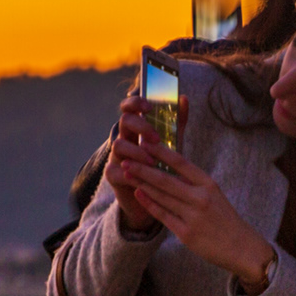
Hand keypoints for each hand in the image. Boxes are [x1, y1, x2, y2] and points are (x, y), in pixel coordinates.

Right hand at [104, 93, 189, 230]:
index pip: (129, 107)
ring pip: (118, 144)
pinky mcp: (113, 175)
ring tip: (153, 162)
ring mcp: (116, 156)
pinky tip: (142, 178)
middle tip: (157, 138)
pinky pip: (116, 170)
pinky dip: (130, 173)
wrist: (154, 198)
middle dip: (141, 126)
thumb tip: (183, 98)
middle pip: (124, 121)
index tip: (150, 106)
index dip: (136, 102)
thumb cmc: (162, 166)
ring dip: (137, 151)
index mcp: (136, 129)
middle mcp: (124, 138)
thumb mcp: (171, 143)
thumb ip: (176, 122)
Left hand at [110, 132, 274, 290]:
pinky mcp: (186, 233)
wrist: (241, 247)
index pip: (181, 163)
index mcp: (208, 184)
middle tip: (125, 159)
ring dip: (141, 184)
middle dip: (142, 168)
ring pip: (161, 196)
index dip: (160, 152)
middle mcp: (200, 198)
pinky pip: (163, 215)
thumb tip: (168, 167)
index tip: (144, 142)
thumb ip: (193, 182)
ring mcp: (193, 216)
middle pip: (165, 179)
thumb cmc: (225, 218)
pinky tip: (137, 194)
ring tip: (127, 173)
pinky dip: (149, 204)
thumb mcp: (214, 194)